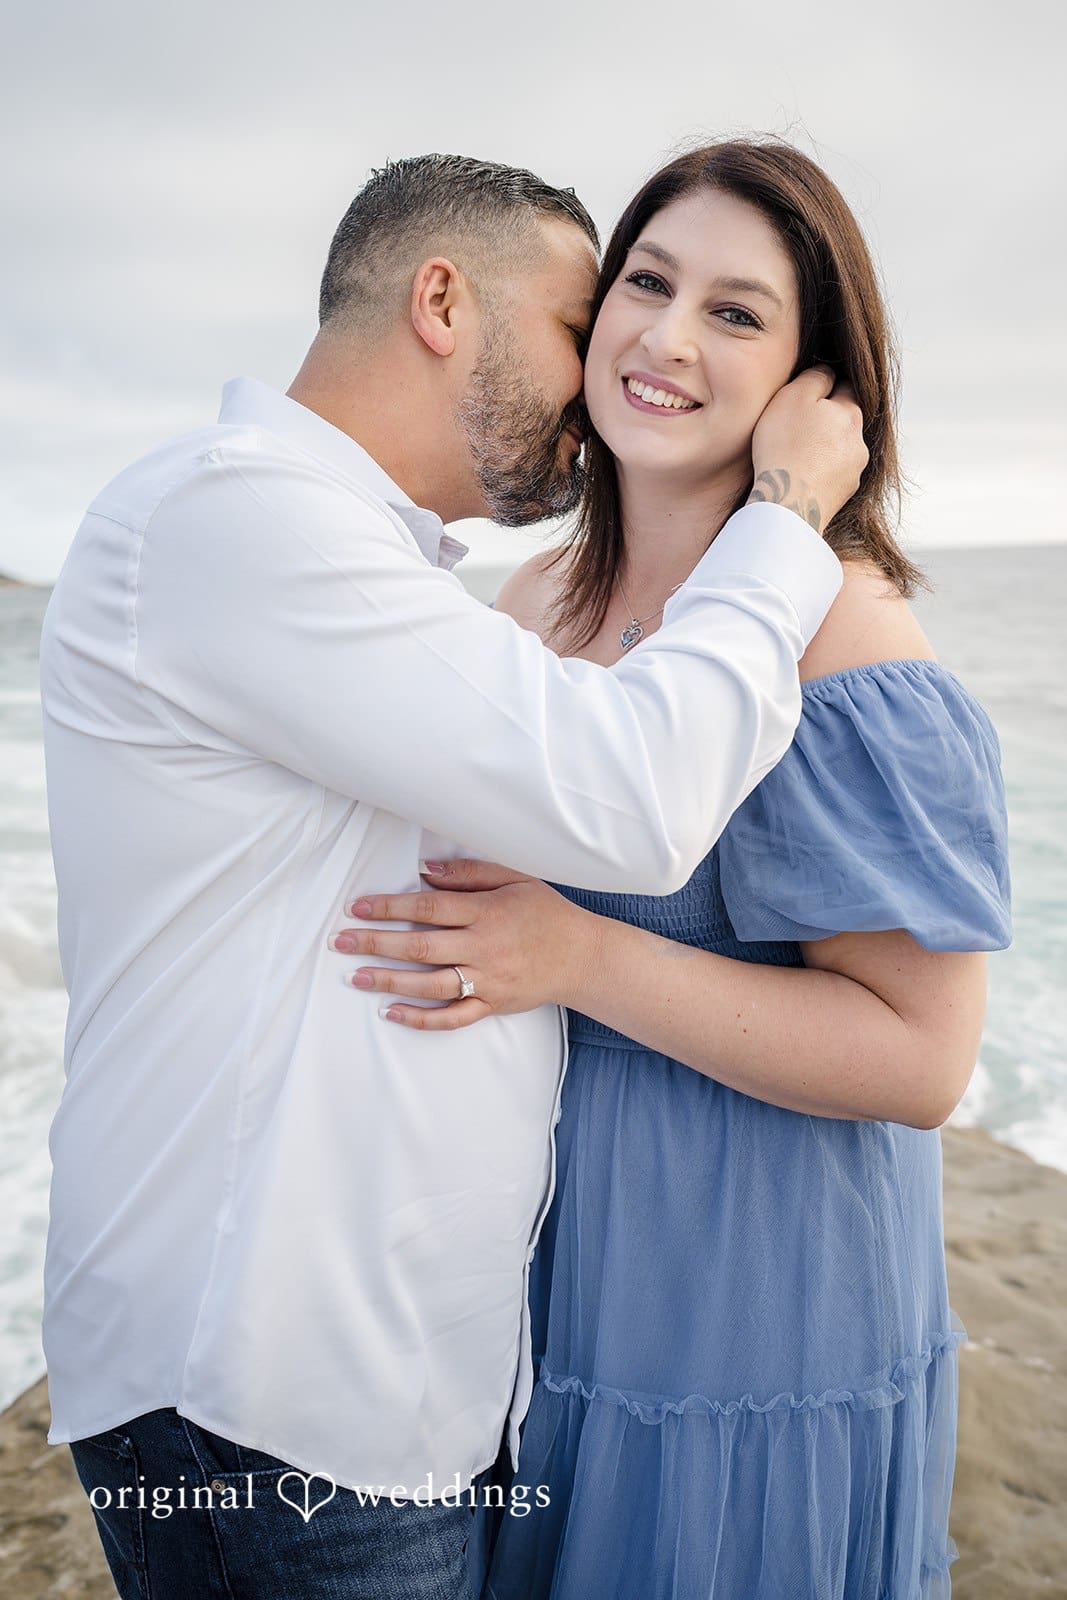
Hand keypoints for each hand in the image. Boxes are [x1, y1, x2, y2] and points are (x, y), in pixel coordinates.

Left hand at [328, 859, 597, 1029]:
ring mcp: (487, 980)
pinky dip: (420, 1018)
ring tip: (355, 976)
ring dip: (389, 981)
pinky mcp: (492, 1004)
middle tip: (341, 941)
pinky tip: (391, 1013)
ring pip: (430, 984)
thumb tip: (425, 871)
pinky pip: (452, 1017)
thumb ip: (470, 873)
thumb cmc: (546, 912)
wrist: (583, 957)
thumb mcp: (515, 878)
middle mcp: (484, 948)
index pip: (428, 909)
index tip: (358, 907)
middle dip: (376, 943)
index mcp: (487, 913)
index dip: (390, 907)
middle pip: (421, 947)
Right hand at [748, 364, 868, 532]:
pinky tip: (801, 477)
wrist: (788, 505)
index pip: (845, 388)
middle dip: (826, 420)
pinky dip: (820, 474)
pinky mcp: (843, 496)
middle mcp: (859, 442)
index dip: (825, 387)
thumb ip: (815, 377)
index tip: (806, 394)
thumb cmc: (786, 447)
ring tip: (797, 455)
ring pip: (840, 451)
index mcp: (850, 413)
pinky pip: (832, 477)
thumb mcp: (795, 396)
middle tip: (798, 426)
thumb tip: (829, 371)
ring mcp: (853, 472)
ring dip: (824, 449)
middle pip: (843, 422)